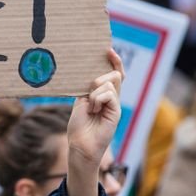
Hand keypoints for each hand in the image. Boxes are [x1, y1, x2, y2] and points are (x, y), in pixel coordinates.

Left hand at [68, 48, 123, 165]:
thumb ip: (90, 89)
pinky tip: (94, 110)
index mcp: (103, 95)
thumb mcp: (81, 101)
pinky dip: (97, 99)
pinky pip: (109, 93)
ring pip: (109, 83)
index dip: (114, 61)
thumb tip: (97, 77)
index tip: (107, 49)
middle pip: (113, 75)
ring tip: (91, 109)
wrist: (80, 145)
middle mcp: (112, 99)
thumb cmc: (79, 126)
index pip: (114, 74)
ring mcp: (115, 105)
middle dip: (98, 80)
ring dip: (94, 93)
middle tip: (88, 97)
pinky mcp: (116, 111)